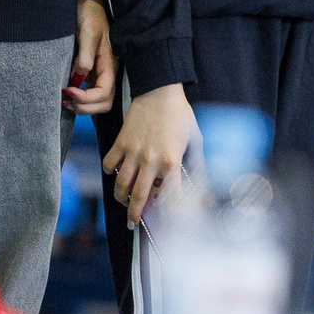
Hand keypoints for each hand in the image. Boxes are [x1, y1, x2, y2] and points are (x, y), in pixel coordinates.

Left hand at [67, 0, 116, 115]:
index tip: (68, 90)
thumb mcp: (88, 32)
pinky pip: (87, 91)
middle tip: (66, 100)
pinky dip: (77, 98)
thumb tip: (80, 77)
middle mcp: (106, 71)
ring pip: (96, 101)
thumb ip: (86, 55)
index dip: (87, 98)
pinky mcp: (89, 70)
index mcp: (109, 63)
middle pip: (104, 103)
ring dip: (81, 106)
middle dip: (86, 107)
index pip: (105, 93)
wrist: (87, 1)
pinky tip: (64, 91)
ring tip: (64, 98)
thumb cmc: (90, 13)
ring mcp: (98, 72)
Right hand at [102, 82, 195, 216]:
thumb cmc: (180, 114)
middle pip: (138, 197)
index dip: (166, 213)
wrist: (159, 91)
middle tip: (132, 223)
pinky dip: (110, 173)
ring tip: (123, 202)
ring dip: (120, 198)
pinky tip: (116, 175)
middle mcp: (151, 161)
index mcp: (171, 162)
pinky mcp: (120, 142)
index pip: (168, 198)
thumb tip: (203, 185)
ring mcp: (133, 152)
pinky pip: (109, 164)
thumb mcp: (195, 140)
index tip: (164, 220)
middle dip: (134, 215)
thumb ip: (197, 165)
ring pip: (121, 185)